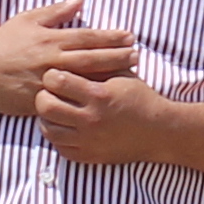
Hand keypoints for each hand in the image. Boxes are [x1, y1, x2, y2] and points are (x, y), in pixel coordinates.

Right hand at [0, 0, 138, 118]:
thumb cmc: (2, 45)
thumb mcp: (25, 21)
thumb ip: (55, 12)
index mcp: (50, 40)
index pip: (87, 37)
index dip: (110, 37)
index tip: (129, 36)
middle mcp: (52, 61)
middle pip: (92, 58)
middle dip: (117, 56)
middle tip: (137, 55)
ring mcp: (49, 82)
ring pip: (85, 78)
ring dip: (109, 75)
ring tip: (130, 72)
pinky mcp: (43, 100)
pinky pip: (70, 98)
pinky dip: (88, 95)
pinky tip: (103, 95)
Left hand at [31, 63, 189, 165]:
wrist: (159, 131)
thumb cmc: (139, 97)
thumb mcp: (121, 74)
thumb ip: (97, 62)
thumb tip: (71, 48)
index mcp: (98, 94)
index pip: (56, 80)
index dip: (52, 75)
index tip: (57, 76)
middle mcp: (91, 119)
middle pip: (46, 106)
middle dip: (44, 96)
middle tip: (51, 93)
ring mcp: (88, 140)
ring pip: (48, 129)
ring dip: (48, 118)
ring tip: (56, 110)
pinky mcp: (89, 156)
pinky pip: (59, 147)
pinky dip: (58, 136)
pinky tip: (65, 127)